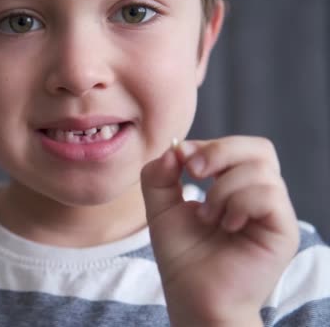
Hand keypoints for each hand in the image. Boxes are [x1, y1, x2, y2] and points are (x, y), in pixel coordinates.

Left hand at [141, 136, 299, 326]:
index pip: (236, 148)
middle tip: (192, 171)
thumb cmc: (182, 257)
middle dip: (219, 151)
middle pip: (258, 148)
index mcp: (235, 187)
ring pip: (260, 170)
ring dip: (223, 189)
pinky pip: (270, 195)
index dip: (208, 145)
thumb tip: (173, 149)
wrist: (193, 297)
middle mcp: (259, 196)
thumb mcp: (161, 210)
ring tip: (207, 217)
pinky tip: (226, 224)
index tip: (180, 158)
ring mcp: (273, 213)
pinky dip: (240, 203)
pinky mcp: (283, 231)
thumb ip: (159, 176)